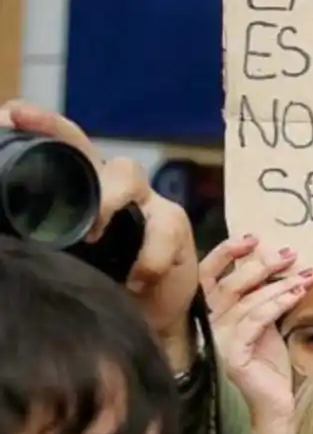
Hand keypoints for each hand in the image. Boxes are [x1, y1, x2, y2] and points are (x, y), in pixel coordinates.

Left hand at [0, 101, 198, 362]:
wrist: (149, 322)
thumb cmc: (101, 287)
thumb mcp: (63, 260)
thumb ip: (42, 238)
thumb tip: (4, 235)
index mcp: (85, 190)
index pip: (63, 147)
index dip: (41, 125)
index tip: (10, 111)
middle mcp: (115, 187)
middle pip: (94, 150)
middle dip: (68, 143)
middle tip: (34, 146)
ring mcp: (147, 203)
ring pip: (127, 177)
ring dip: (108, 201)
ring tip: (92, 236)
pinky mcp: (175, 226)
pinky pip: (162, 229)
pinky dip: (147, 258)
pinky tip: (135, 280)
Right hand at [201, 235, 312, 433]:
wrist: (277, 405)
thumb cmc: (272, 364)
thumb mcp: (266, 322)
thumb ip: (263, 296)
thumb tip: (279, 261)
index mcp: (211, 314)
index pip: (208, 276)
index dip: (226, 253)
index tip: (253, 237)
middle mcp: (207, 326)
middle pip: (228, 284)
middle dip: (261, 264)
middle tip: (290, 253)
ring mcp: (218, 341)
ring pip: (245, 301)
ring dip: (279, 284)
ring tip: (306, 274)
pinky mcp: (232, 355)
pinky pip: (255, 320)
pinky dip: (278, 303)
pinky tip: (298, 292)